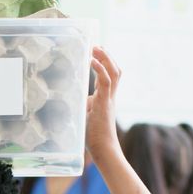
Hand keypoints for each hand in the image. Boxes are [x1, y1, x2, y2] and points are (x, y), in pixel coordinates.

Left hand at [85, 46, 122, 163]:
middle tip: (96, 45)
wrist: (103, 149)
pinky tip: (92, 61)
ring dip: (105, 58)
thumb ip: (84, 104)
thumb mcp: (86, 114)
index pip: (109, 75)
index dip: (105, 62)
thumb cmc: (94, 135)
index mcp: (106, 98)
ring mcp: (109, 99)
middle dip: (107, 56)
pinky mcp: (105, 103)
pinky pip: (106, 82)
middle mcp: (110, 96)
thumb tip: (76, 96)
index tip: (96, 51)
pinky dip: (100, 69)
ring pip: (114, 72)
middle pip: (115, 70)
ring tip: (96, 47)